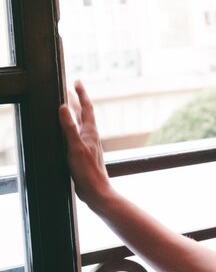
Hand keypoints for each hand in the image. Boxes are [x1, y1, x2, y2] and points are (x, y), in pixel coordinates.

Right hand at [58, 80, 113, 207]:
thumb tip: (64, 107)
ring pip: (80, 124)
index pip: (86, 107)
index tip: (77, 81)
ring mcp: (87, 144)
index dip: (81, 94)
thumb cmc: (87, 170)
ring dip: (74, 113)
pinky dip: (70, 128)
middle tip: (69, 89)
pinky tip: (67, 133)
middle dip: (76, 101)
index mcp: (90, 132)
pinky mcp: (83, 154)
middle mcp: (90, 136)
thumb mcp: (75, 146)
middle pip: (83, 114)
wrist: (96, 190)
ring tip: (67, 105)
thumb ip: (69, 127)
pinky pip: (76, 135)